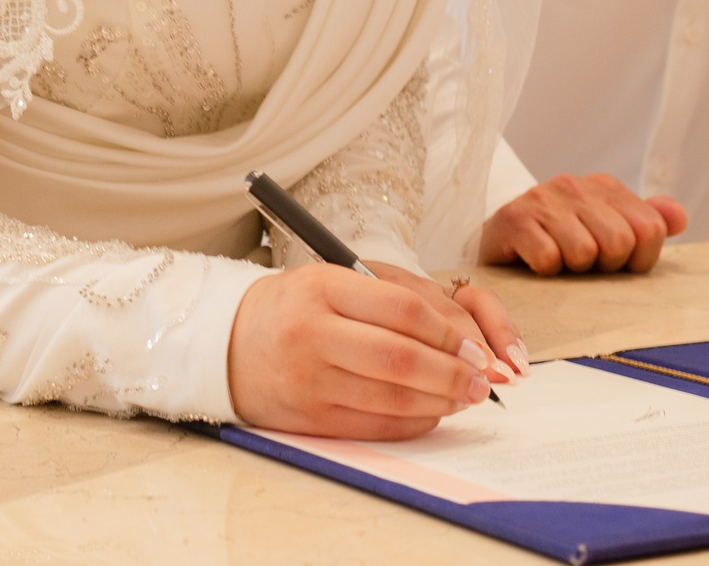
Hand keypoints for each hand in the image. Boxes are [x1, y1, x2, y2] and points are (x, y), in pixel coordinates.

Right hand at [228, 262, 520, 439]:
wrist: (227, 345)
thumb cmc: (292, 309)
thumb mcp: (330, 282)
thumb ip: (389, 299)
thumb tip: (459, 336)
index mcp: (322, 288)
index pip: (402, 309)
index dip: (447, 333)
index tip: (471, 347)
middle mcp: (313, 334)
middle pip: (402, 359)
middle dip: (452, 374)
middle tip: (480, 380)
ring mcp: (310, 380)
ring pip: (392, 398)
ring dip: (440, 402)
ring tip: (464, 397)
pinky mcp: (310, 418)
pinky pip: (375, 426)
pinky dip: (413, 422)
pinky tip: (432, 414)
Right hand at [479, 174, 687, 275]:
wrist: (500, 235)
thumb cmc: (561, 238)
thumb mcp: (607, 228)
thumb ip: (647, 222)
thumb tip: (679, 218)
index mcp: (605, 186)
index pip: (650, 228)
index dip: (637, 259)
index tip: (614, 262)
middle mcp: (575, 185)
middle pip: (619, 242)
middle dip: (604, 266)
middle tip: (583, 264)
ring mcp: (542, 198)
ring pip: (584, 252)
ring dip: (573, 269)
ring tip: (559, 259)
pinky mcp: (514, 218)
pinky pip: (549, 260)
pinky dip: (545, 271)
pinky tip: (535, 261)